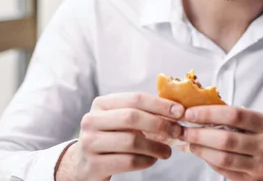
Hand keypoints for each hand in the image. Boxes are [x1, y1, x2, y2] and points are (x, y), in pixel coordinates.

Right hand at [57, 92, 184, 180]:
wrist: (83, 163)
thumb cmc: (109, 137)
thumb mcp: (118, 119)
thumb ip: (140, 112)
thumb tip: (175, 110)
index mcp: (101, 104)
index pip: (135, 98)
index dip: (160, 104)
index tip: (179, 111)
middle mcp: (92, 120)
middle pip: (132, 117)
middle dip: (160, 124)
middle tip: (177, 131)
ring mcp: (90, 143)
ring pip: (131, 141)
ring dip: (156, 146)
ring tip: (167, 151)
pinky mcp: (94, 165)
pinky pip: (128, 161)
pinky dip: (146, 160)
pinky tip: (153, 160)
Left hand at [179, 106, 262, 180]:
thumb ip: (239, 118)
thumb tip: (204, 111)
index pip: (234, 115)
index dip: (209, 113)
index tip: (190, 112)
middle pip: (225, 139)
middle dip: (199, 133)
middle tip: (183, 129)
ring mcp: (260, 166)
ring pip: (223, 159)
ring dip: (201, 150)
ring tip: (190, 142)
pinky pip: (225, 172)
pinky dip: (210, 162)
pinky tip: (203, 154)